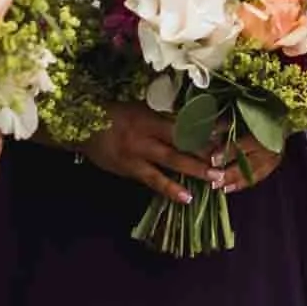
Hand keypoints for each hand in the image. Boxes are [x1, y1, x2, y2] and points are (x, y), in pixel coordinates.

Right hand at [79, 101, 285, 203]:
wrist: (79, 127)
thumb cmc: (112, 114)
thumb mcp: (138, 107)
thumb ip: (162, 115)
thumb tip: (191, 115)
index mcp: (149, 115)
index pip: (182, 121)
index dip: (204, 127)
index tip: (227, 131)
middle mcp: (146, 134)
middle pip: (181, 142)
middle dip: (205, 150)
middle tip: (227, 158)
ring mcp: (137, 153)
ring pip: (170, 163)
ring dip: (193, 171)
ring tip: (214, 180)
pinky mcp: (129, 170)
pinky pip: (152, 181)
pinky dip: (169, 189)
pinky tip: (186, 198)